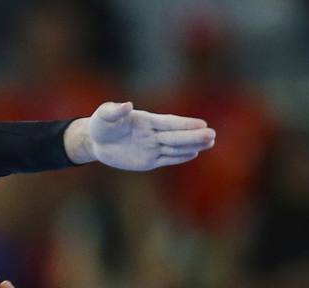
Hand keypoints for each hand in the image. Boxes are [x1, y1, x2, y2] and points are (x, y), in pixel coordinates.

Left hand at [64, 101, 215, 171]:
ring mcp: (151, 147)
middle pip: (176, 136)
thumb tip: (126, 105)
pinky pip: (166, 159)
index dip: (184, 124)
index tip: (201, 124)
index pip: (168, 123)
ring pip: (175, 147)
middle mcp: (152, 134)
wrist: (95, 140)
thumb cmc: (101, 124)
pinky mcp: (147, 160)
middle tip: (213, 135)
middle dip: (194, 136)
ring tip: (210, 142)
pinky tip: (194, 154)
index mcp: (146, 121)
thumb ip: (114, 111)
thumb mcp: (103, 116)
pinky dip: (179, 157)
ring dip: (192, 146)